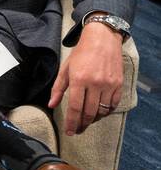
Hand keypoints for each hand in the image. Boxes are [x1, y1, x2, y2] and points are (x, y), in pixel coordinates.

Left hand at [49, 20, 124, 134]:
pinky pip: (113, 104)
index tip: (69, 131)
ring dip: (94, 119)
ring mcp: (109, 84)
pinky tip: (99, 113)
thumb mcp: (65, 69)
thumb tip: (51, 105)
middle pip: (89, 112)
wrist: (102, 39)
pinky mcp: (118, 84)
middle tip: (77, 130)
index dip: (71, 122)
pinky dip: (106, 111)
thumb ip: (58, 88)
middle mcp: (95, 83)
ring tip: (86, 122)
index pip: (74, 108)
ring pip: (102, 110)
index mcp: (79, 79)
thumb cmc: (81, 53)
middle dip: (82, 124)